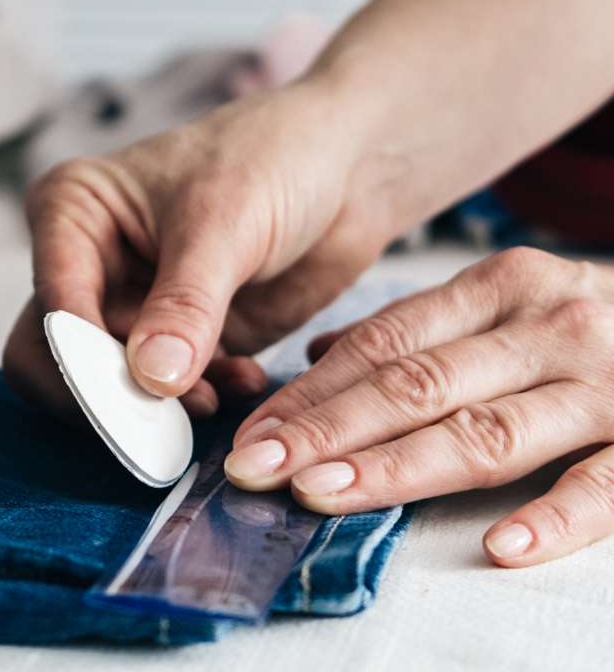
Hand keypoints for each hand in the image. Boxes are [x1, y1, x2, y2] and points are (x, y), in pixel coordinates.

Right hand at [3, 78, 397, 419]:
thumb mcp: (223, 223)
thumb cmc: (271, 157)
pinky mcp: (181, 340)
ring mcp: (134, 304)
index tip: (130, 394)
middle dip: (110, 392)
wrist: (345, 163)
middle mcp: (90, 262)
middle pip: (63, 355)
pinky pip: (171, 393)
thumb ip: (184, 303)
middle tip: (163, 416)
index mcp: (72, 212)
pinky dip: (203, 397)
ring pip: (114, 383)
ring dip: (161, 404)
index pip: (53, 302)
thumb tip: (151, 380)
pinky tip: (246, 378)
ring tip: (216, 395)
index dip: (81, 356)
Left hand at [225, 247, 613, 567]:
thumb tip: (319, 354)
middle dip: (329, 429)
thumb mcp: (504, 303)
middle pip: (419, 384)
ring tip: (325, 495)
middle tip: (257, 467)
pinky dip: (557, 515)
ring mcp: (605, 382)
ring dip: (400, 468)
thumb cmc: (583, 325)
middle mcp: (547, 325)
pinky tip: (501, 544)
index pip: (386, 343)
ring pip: (488, 432)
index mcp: (499, 288)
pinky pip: (606, 484)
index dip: (314, 390)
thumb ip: (419, 329)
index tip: (254, 432)